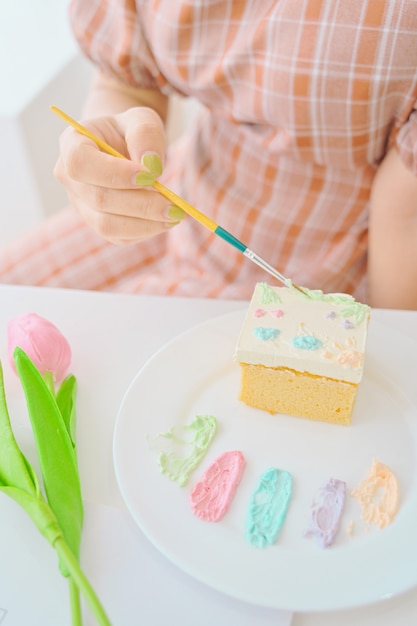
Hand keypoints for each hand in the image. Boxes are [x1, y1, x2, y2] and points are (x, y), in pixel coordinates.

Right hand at [54, 106, 183, 243]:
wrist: (124, 147)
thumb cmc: (130, 131)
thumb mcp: (141, 119)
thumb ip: (145, 133)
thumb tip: (151, 166)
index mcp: (72, 145)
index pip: (80, 163)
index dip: (114, 173)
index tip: (150, 176)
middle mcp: (70, 179)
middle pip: (98, 199)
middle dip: (140, 204)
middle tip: (175, 205)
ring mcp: (82, 205)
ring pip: (107, 225)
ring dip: (145, 223)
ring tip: (175, 215)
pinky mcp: (98, 224)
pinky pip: (119, 237)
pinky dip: (145, 231)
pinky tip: (164, 220)